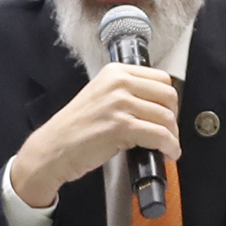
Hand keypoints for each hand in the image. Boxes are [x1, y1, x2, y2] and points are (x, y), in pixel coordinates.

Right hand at [9, 63, 180, 209]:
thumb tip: (161, 102)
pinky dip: (170, 147)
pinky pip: (160, 135)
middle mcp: (118, 83)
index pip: (162, 79)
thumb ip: (128, 92)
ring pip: (166, 117)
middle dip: (173, 117)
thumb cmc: (75, 128)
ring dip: (172, 136)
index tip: (168, 113)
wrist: (51, 149)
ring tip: (167, 145)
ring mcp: (118, 104)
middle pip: (169, 96)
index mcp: (115, 72)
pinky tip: (168, 153)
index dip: (169, 100)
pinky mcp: (120, 126)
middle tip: (169, 131)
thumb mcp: (102, 96)